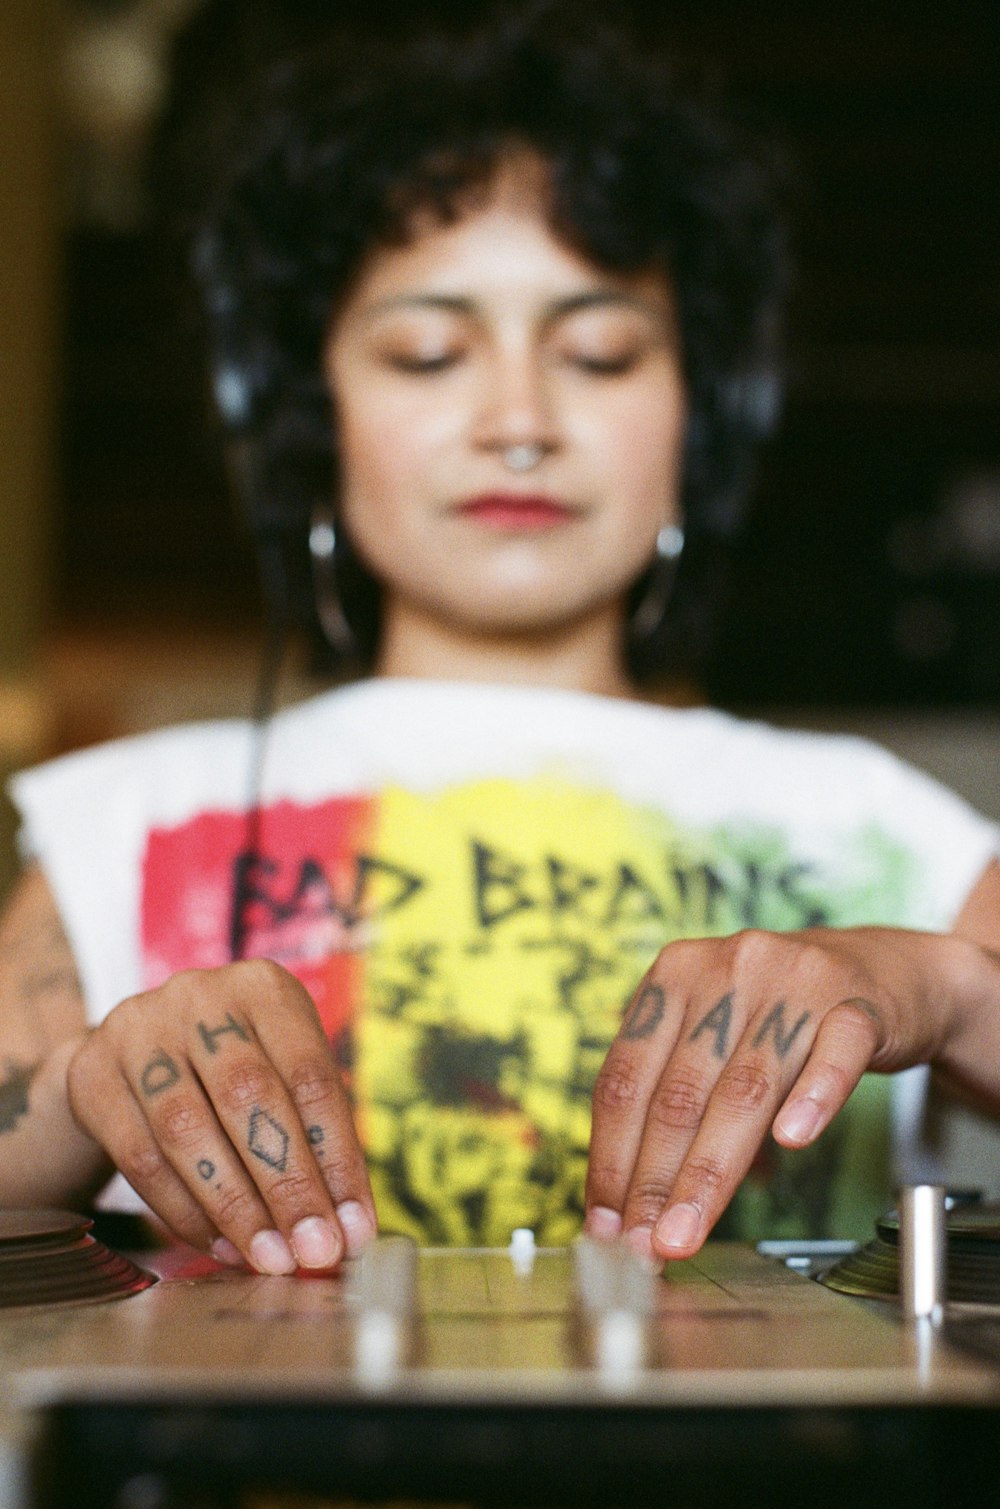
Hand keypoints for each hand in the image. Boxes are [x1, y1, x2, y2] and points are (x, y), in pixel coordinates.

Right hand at [67, 960, 375, 1272]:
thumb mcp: (282, 1075)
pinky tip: (220, 1246)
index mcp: (263, 988)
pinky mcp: (93, 1073)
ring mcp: (139, 1029)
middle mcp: (199, 996)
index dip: (337, 1157)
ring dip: (235, 1207)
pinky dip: (184, 1211)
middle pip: (249, 1096)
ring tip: (270, 1258)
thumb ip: (315, 1139)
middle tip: (315, 1250)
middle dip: (288, 1184)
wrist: (136, 1053)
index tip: (357, 1227)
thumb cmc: (235, 1071)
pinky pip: (139, 1157)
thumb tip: (350, 1228)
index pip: (311, 1075)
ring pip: (187, 1129)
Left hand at [584, 926, 953, 1261]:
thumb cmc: (780, 1013)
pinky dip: (811, 1099)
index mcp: (674, 974)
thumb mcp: (714, 1032)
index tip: (605, 1221)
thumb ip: (675, 1094)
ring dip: (710, 1171)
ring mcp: (793, 982)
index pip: (627, 1077)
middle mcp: (727, 969)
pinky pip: (833, 1054)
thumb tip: (635, 1197)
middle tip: (645, 1244)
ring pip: (745, 1087)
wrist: (879, 969)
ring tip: (689, 1229)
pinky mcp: (857, 1002)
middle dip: (655, 1181)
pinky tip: (792, 1140)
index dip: (611, 1156)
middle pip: (680, 1092)